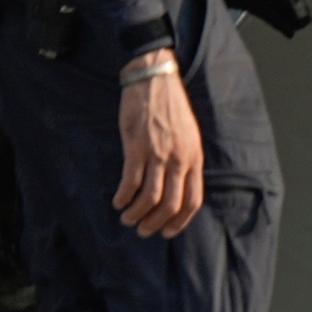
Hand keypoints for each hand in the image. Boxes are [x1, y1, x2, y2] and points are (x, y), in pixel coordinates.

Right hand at [115, 62, 204, 236]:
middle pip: (170, 205)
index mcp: (194, 158)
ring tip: (127, 219)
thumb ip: (186, 161)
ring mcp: (158, 154)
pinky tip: (118, 202)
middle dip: (155, 224)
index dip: (179, 222)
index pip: (193, 201)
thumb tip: (178, 187)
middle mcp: (179, 160)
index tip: (167, 231)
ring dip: (136, 214)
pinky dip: (123, 197)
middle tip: (142, 230)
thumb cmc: (170, 108)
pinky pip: (130, 182)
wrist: (154, 80)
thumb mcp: (189, 135)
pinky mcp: (136, 147)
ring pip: (149, 198)